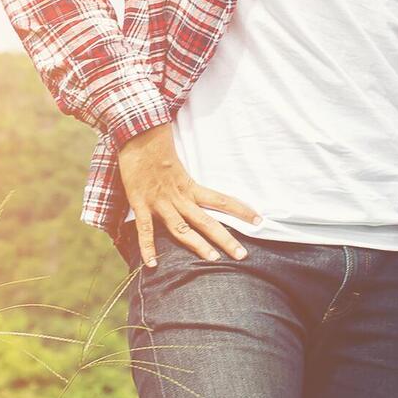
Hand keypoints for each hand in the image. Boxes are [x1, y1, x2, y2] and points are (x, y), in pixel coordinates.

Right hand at [115, 125, 259, 266]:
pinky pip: (145, 229)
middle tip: (242, 255)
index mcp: (190, 187)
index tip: (259, 220)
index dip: (241, 210)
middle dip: (225, 239)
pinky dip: (148, 247)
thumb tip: (199, 192)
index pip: (222, 200)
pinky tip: (153, 264)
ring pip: (182, 228)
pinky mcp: (140, 203)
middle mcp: (179, 197)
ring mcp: (160, 202)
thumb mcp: (178, 167)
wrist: (138, 133)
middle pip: (206, 221)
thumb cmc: (157, 148)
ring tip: (214, 260)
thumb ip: (186, 182)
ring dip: (198, 245)